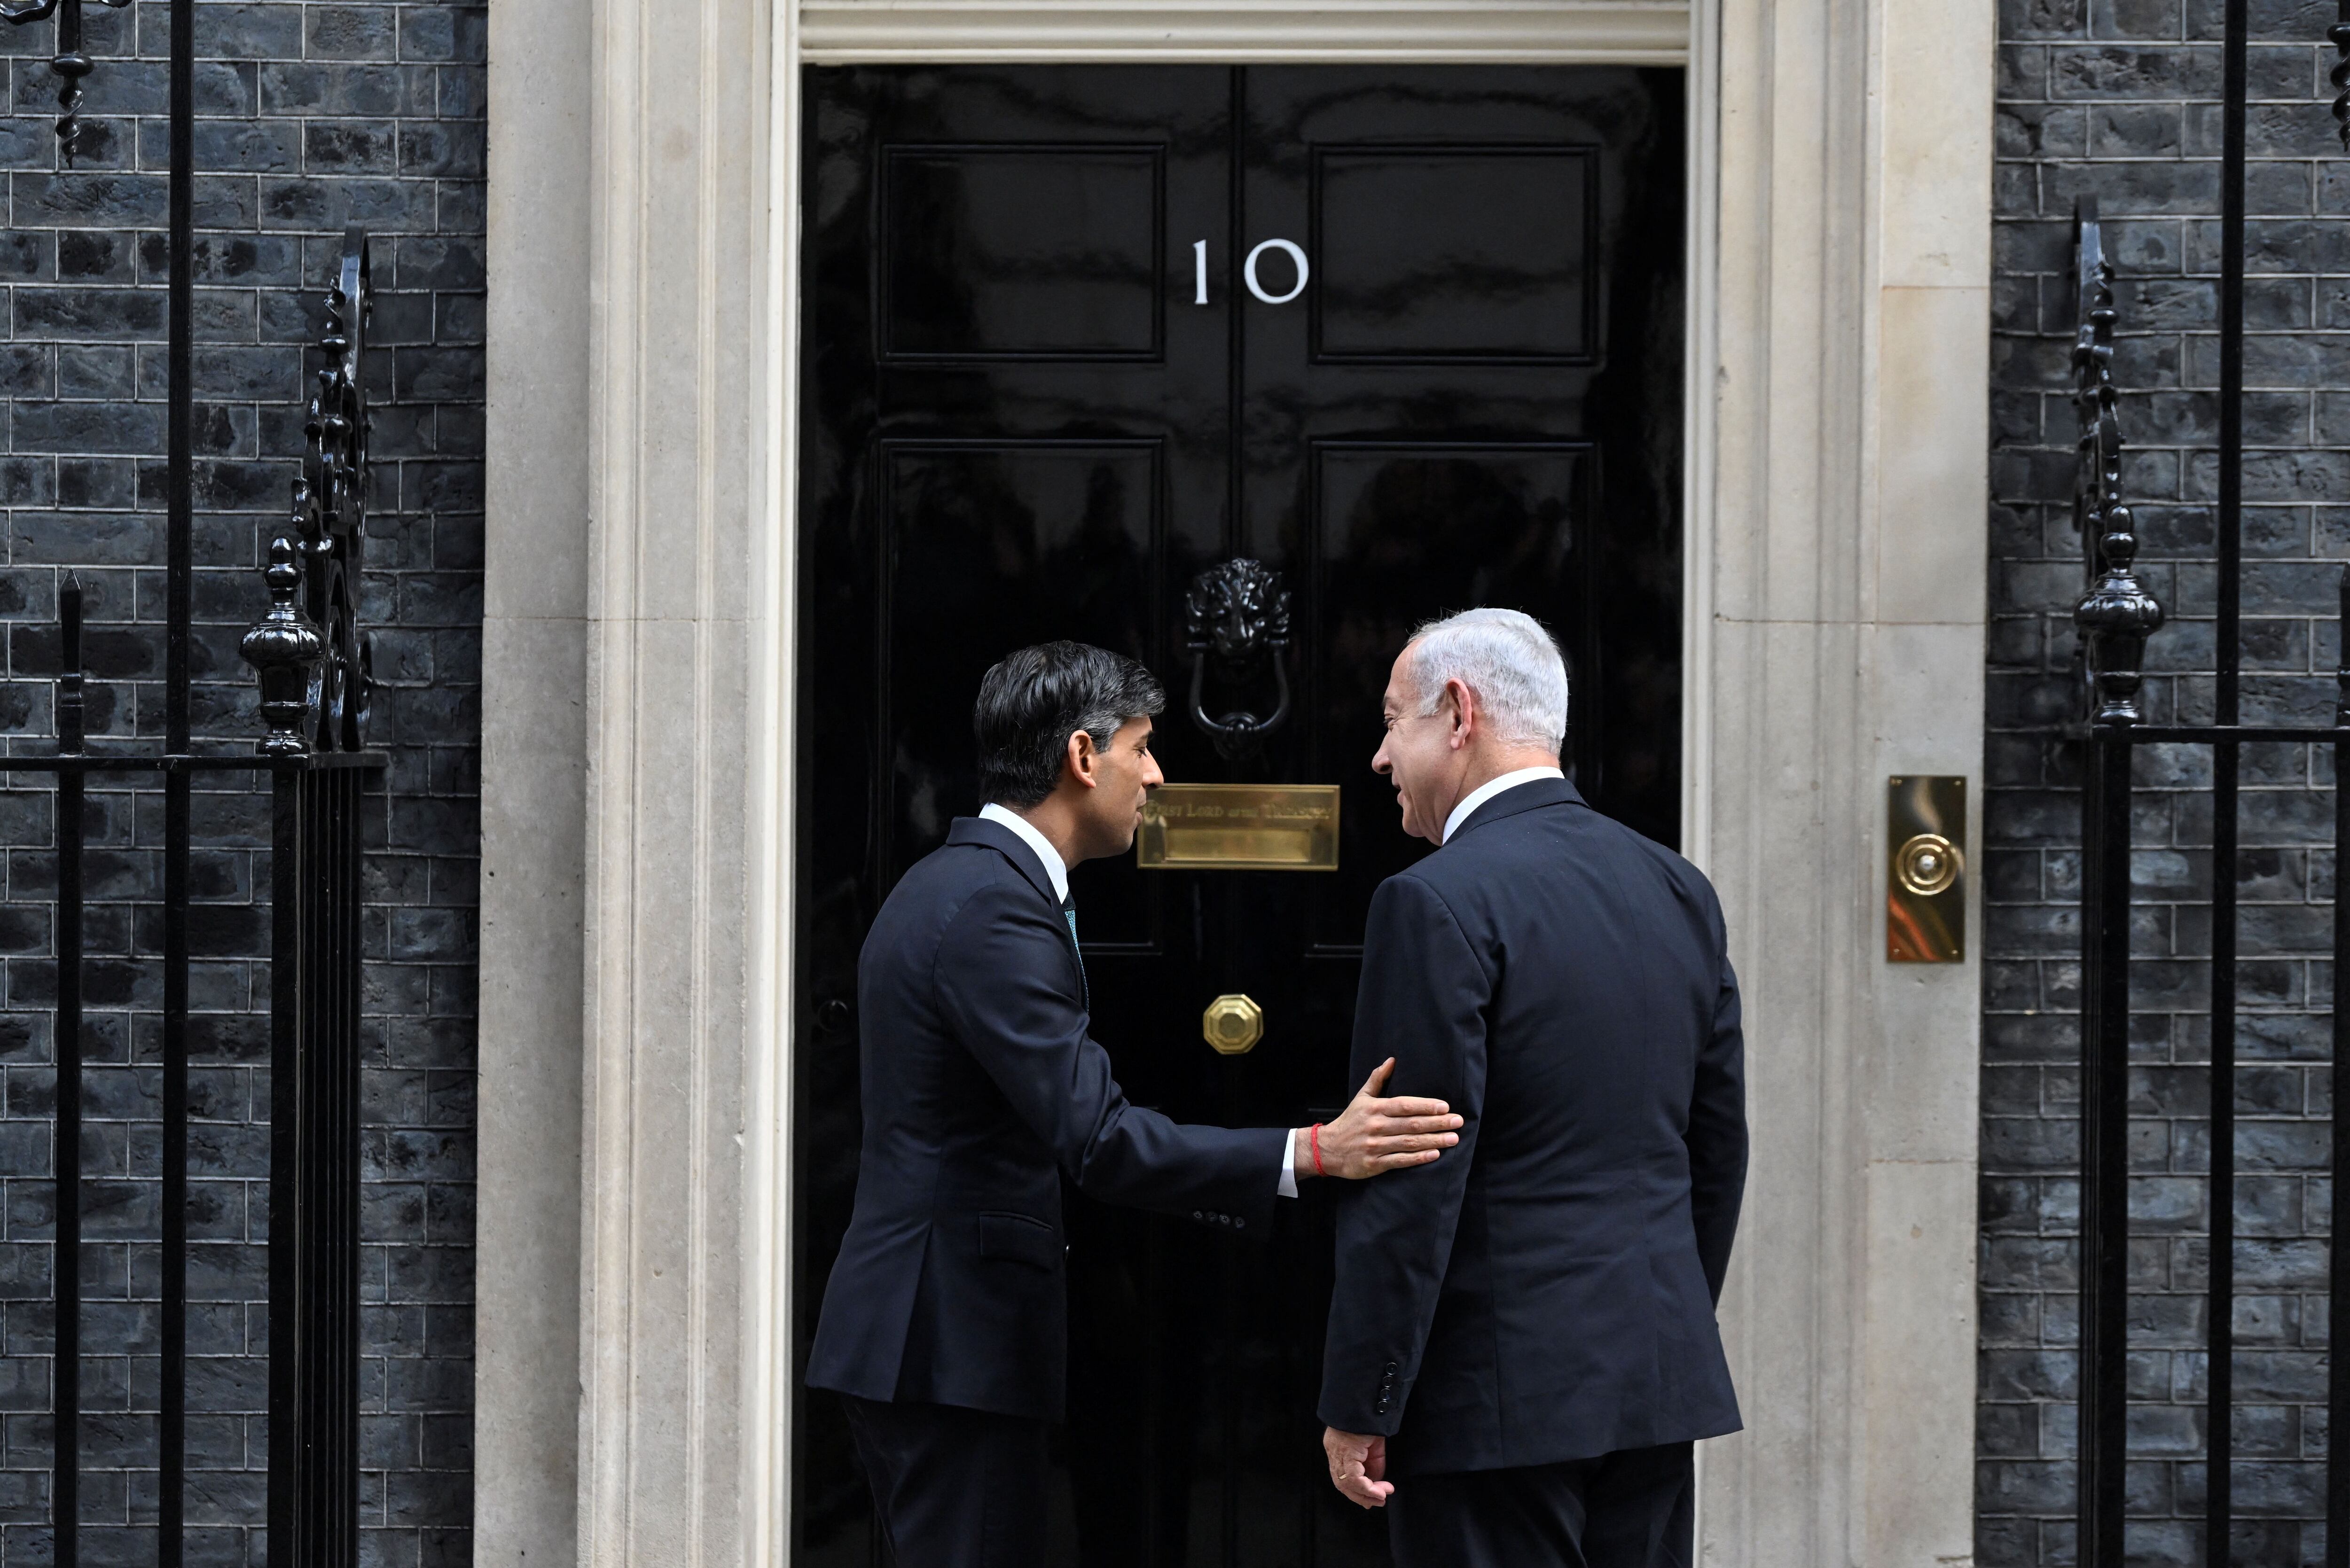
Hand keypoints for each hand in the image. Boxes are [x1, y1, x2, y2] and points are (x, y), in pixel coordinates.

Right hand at [1298, 1058, 1461, 1178]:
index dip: (1425, 1105)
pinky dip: (1418, 1158)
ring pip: (1409, 1142)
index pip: (1404, 1105)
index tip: (1445, 1106)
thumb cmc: (1350, 1121)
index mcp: (1375, 1108)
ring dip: (1433, 1140)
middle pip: (1411, 1124)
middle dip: (1437, 1123)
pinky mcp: (1375, 1163)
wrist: (1328, 1149)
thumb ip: (1378, 1078)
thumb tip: (1392, 1060)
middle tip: (1458, 1121)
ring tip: (1453, 1139)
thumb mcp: (1361, 1097)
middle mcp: (1376, 1126)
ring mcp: (1375, 1145)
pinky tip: (1435, 1154)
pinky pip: (1400, 1160)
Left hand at [1325, 1427, 1391, 1507]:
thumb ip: (1373, 1464)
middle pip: (1342, 1484)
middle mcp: (1334, 1453)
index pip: (1342, 1477)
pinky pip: (1354, 1478)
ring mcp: (1337, 1453)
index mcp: (1337, 1450)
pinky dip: (1368, 1488)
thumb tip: (1377, 1484)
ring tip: (1383, 1496)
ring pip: (1347, 1484)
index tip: (1371, 1499)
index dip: (1355, 1491)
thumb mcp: (1373, 1446)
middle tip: (1378, 1501)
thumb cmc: (1370, 1419)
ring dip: (1367, 1494)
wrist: (1365, 1401)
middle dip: (1361, 1497)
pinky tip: (1380, 1490)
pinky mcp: (1346, 1452)